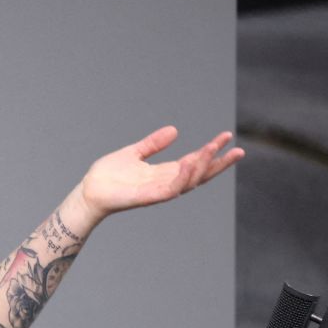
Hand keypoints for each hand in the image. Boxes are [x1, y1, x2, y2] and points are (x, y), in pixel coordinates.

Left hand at [77, 126, 243, 223]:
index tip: (226, 137)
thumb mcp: (134, 153)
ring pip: (188, 181)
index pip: (194, 161)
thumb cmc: (108, 175)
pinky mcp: (147, 198)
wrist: (89, 191)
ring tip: (212, 150)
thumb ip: (153, 144)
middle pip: (199, 174)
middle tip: (238, 150)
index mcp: (164, 172)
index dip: (211, 151)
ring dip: (202, 167)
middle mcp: (165, 183)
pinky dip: (181, 178)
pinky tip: (189, 164)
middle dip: (219, 163)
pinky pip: (170, 189)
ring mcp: (158, 191)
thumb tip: (175, 130)